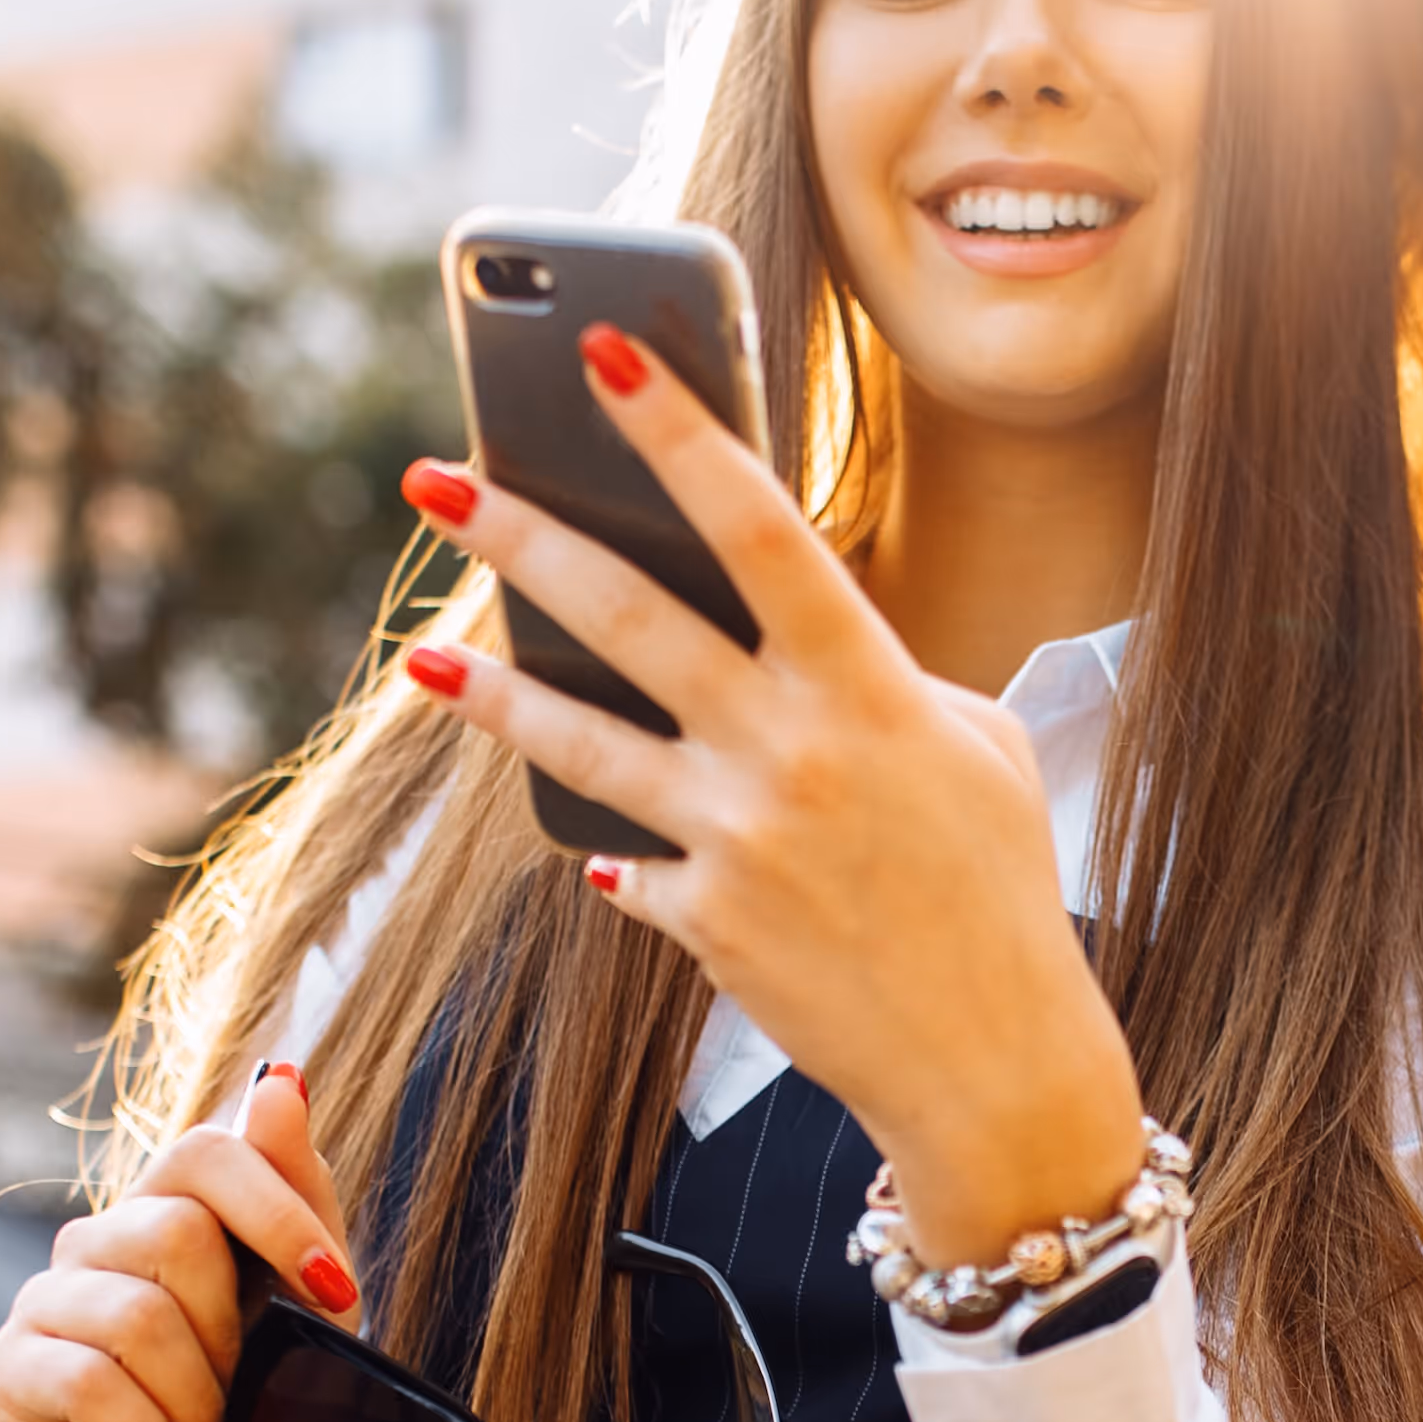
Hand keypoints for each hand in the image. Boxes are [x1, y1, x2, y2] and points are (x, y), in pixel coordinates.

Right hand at [0, 1059, 362, 1421]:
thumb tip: (277, 1080)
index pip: (205, 1152)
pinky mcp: (8, 1376)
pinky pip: (83, 1377)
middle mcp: (102, 1245)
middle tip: (241, 1398)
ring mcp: (48, 1306)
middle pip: (175, 1232)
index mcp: (175, 1215)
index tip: (336, 1293)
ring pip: (135, 1313)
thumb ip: (297, 1201)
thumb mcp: (313, 1317)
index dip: (276, 1214)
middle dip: (235, 1335)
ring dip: (196, 1401)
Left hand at [386, 337, 1149, 1268]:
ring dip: (492, 692)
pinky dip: (620, 845)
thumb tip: (772, 645)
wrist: (995, 1063)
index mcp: (872, 689)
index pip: (760, 528)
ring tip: (424, 653)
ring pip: (582, 741)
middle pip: (630, 617)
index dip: (678, 434)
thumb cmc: (998, 886)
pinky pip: (630, 863)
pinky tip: (594, 836)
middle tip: (435, 477)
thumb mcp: (977, 751)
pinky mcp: (704, 923)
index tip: (605, 358)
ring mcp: (738, 842)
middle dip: (523, 536)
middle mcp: (791, 754)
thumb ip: (883, 681)